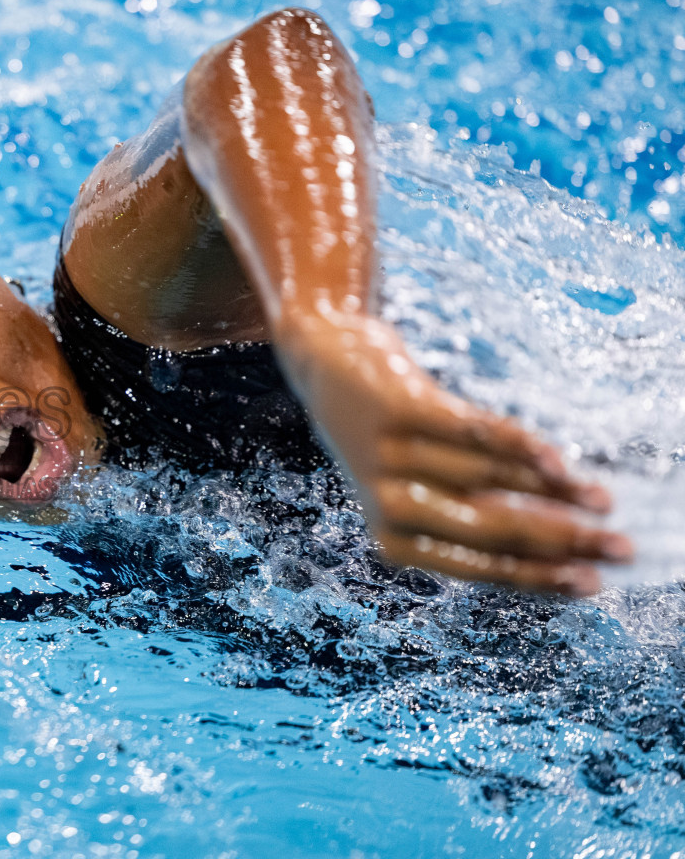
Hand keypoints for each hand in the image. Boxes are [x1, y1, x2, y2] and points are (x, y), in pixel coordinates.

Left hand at [273, 312, 629, 595]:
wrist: (325, 364)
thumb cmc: (392, 441)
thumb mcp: (423, 487)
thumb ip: (479, 516)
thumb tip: (565, 550)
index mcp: (394, 540)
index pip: (480, 566)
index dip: (541, 576)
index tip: (595, 583)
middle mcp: (387, 503)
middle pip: (492, 528)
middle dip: (564, 541)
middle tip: (622, 548)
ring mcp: (389, 454)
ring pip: (490, 478)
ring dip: (555, 490)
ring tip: (601, 498)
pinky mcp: (397, 406)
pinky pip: (469, 430)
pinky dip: (515, 445)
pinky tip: (554, 460)